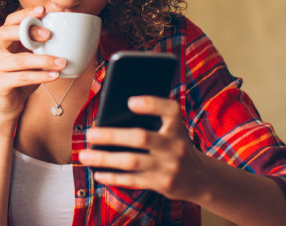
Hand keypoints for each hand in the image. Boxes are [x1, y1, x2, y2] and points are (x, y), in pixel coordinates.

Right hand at [0, 6, 66, 120]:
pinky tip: (55, 75)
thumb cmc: (20, 81)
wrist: (7, 107)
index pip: (9, 21)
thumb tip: (63, 33)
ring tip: (62, 62)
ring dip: (44, 60)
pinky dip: (41, 76)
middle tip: (50, 35)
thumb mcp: (29, 60)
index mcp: (1, 42)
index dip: (24, 14)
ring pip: (20, 59)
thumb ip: (37, 47)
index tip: (43, 10)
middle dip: (29, 30)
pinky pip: (23, 77)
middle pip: (6, 33)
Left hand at [78, 96, 209, 200]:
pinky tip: (97, 173)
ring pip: (132, 161)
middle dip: (112, 136)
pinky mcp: (162, 184)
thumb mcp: (172, 131)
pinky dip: (113, 177)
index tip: (130, 102)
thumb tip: (109, 119)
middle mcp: (175, 146)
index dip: (151, 104)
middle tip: (90, 133)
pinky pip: (132, 180)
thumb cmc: (175, 146)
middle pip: (141, 138)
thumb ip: (152, 122)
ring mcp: (169, 167)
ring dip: (105, 158)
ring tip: (84, 155)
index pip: (170, 110)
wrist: (201, 178)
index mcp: (177, 126)